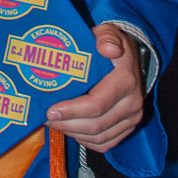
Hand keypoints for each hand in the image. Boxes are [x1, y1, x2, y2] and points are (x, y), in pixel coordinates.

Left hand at [45, 24, 142, 152]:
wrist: (128, 58)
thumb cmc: (109, 44)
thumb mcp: (108, 33)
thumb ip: (106, 37)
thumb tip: (108, 49)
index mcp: (126, 81)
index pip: (97, 104)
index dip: (72, 110)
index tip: (50, 110)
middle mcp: (132, 104)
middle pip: (96, 126)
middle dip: (66, 124)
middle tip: (44, 117)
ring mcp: (131, 119)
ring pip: (99, 138)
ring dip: (72, 133)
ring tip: (52, 123)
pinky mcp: (127, 128)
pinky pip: (105, 143)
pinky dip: (85, 140)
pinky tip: (68, 129)